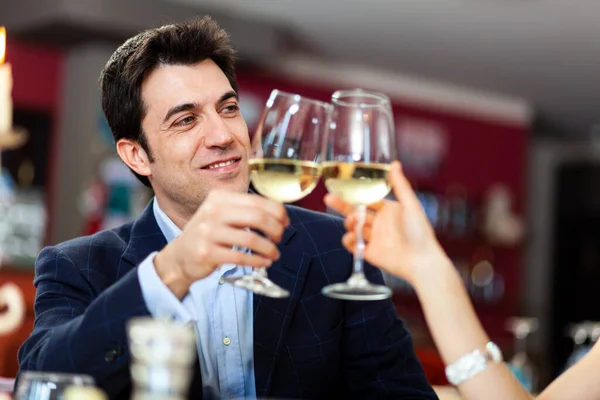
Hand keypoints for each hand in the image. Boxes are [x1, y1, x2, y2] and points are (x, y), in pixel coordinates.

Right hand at [155, 190, 288, 297]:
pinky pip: (240, 256)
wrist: (180, 256)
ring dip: (269, 248)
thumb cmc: (208, 234)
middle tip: (280, 238)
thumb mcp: (222, 214)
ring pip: (250, 238)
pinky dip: (257, 260)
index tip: (285, 222)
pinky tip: (264, 262)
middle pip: (257, 217)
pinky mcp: (207, 252)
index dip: (277, 212)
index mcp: (219, 198)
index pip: (257, 201)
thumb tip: (279, 215)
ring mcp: (208, 232)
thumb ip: (245, 210)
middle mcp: (212, 211)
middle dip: (275, 229)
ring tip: (274, 254)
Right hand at [324, 161, 449, 284]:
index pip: (367, 199)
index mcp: (389, 210)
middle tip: (330, 198)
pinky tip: (351, 237)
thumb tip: (394, 163)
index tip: (343, 188)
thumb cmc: (420, 232)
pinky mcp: (370, 253)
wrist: (421, 261)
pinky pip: (354, 245)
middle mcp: (380, 223)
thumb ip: (400, 185)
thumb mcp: (410, 205)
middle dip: (343, 206)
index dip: (355, 194)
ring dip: (349, 223)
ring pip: (354, 227)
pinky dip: (349, 240)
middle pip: (356, 212)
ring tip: (352, 222)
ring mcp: (374, 238)